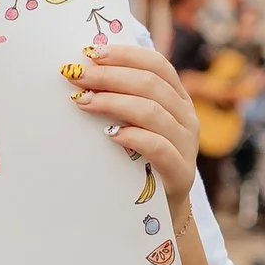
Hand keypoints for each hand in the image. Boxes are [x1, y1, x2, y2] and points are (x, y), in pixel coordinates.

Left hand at [69, 38, 200, 207]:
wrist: (163, 210)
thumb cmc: (140, 161)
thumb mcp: (134, 125)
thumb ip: (121, 99)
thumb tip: (84, 71)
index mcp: (177, 99)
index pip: (157, 65)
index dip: (125, 55)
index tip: (92, 53)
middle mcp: (186, 117)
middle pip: (151, 84)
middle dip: (110, 76)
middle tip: (77, 76)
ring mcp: (187, 145)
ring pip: (153, 112)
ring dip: (114, 102)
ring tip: (84, 101)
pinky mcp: (181, 173)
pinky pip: (159, 147)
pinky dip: (133, 136)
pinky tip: (110, 135)